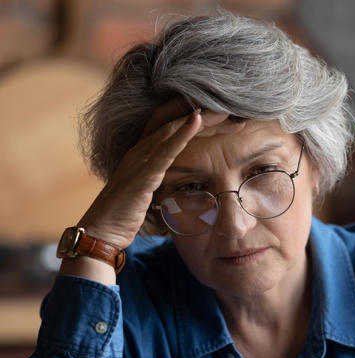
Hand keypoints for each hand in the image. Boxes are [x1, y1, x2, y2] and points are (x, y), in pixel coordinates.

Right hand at [76, 98, 245, 249]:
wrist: (101, 231)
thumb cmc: (124, 213)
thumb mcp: (146, 190)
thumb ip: (158, 178)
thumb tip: (176, 179)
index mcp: (142, 153)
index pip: (170, 125)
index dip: (195, 117)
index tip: (222, 116)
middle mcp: (140, 150)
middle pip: (174, 121)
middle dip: (204, 113)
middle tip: (233, 110)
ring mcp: (139, 159)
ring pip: (172, 129)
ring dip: (200, 119)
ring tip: (224, 110)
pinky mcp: (142, 174)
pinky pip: (165, 149)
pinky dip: (182, 133)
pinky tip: (197, 119)